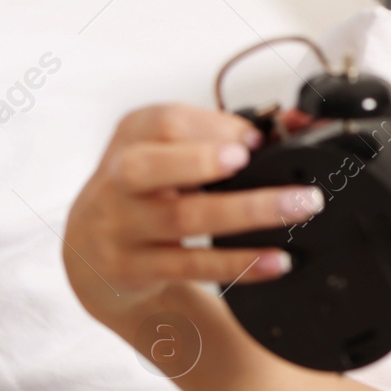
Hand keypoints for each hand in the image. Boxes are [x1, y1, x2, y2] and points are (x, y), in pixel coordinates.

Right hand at [62, 103, 325, 343]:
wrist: (92, 254)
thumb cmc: (149, 191)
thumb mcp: (170, 155)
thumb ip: (224, 137)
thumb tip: (294, 124)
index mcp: (131, 139)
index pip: (162, 122)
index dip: (210, 126)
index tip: (254, 137)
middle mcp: (117, 181)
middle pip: (147, 167)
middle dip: (200, 161)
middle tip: (249, 158)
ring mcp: (120, 227)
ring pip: (181, 218)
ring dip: (247, 211)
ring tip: (298, 206)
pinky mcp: (133, 269)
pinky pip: (190, 266)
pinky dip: (239, 263)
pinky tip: (277, 260)